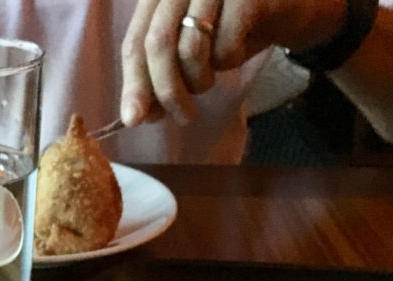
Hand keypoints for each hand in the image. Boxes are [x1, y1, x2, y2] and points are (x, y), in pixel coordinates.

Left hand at [120, 0, 345, 125]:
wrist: (296, 0)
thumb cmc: (237, 24)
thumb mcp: (194, 49)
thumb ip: (161, 74)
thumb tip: (136, 114)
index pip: (136, 39)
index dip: (134, 82)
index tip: (134, 119)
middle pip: (158, 44)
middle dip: (166, 91)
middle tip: (182, 117)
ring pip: (191, 49)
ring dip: (199, 80)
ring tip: (210, 81)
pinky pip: (225, 46)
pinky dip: (229, 61)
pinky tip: (239, 50)